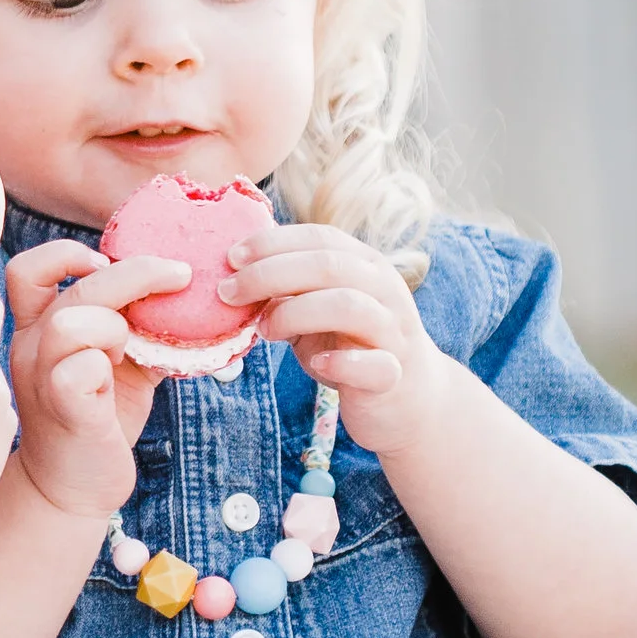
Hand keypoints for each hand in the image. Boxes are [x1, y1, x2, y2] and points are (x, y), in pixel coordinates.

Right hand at [2, 239, 184, 519]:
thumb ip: (139, 324)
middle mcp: (30, 347)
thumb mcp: (119, 359)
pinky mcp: (64, 412)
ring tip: (131, 350)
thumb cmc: (99, 418)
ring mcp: (41, 380)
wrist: (73, 488)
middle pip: (75, 285)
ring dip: (116, 326)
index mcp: (37, 327)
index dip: (67, 254)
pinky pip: (79, 371)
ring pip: (70, 323)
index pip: (28, 269)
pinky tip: (120, 382)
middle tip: (179, 277)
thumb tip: (193, 291)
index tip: (107, 263)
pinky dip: (109, 367)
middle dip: (137, 273)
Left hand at [222, 225, 444, 453]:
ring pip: (348, 305)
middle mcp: (385, 289)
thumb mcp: (317, 310)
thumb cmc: (353, 346)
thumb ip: (288, 291)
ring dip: (295, 313)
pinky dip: (341, 362)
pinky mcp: (395, 375)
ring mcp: (393, 331)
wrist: (409, 400)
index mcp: (366, 265)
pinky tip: (316, 362)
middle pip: (328, 265)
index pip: (320, 237)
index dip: (273, 242)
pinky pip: (373, 364)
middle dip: (269, 274)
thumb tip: (235, 280)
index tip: (230, 257)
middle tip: (228, 293)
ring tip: (264, 330)